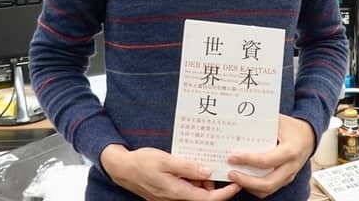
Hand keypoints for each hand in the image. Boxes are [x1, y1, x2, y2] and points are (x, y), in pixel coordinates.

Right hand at [100, 144, 241, 200]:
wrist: (122, 169)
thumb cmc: (142, 163)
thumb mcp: (166, 160)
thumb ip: (187, 167)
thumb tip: (207, 172)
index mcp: (178, 192)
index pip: (208, 199)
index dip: (225, 193)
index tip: (236, 183)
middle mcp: (176, 198)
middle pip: (202, 195)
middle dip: (211, 182)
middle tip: (213, 162)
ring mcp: (171, 196)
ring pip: (193, 191)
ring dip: (199, 179)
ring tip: (197, 160)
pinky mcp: (167, 192)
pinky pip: (185, 188)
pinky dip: (190, 178)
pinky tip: (187, 164)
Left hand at [227, 115, 314, 197]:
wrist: (308, 137)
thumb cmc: (293, 128)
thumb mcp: (279, 121)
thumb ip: (262, 123)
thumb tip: (239, 122)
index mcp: (290, 150)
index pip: (267, 160)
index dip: (248, 160)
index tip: (233, 157)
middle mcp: (291, 166)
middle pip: (268, 183)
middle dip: (247, 181)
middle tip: (231, 173)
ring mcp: (289, 175)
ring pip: (268, 190)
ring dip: (249, 186)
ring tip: (235, 177)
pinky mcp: (285, 180)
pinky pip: (269, 189)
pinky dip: (255, 187)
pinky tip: (244, 179)